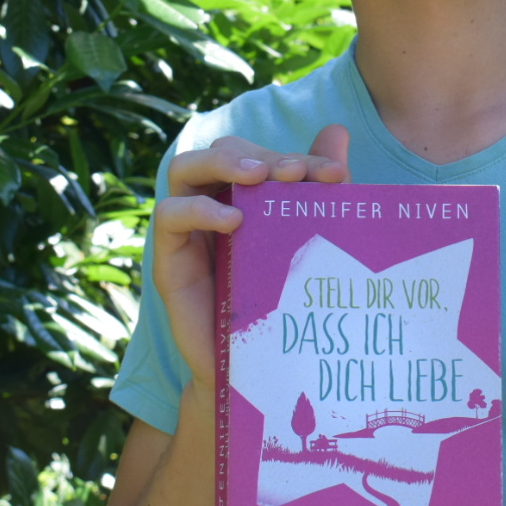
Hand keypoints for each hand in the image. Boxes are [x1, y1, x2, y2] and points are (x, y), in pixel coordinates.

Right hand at [150, 124, 349, 389]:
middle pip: (221, 150)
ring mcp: (188, 232)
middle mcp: (213, 206)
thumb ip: (318, 189)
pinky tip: (234, 220)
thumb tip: (336, 130)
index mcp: (246, 197)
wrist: (263, 375)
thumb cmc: (286, 305)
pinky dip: (198, 210)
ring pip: (185, 169)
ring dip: (223, 164)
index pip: (262, 155)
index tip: (337, 175)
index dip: (297, 155)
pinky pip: (168, 216)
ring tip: (259, 178)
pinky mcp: (169, 262)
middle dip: (261, 154)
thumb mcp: (308, 243)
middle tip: (297, 172)